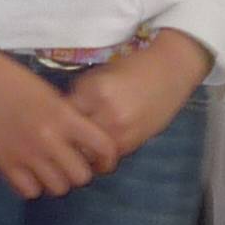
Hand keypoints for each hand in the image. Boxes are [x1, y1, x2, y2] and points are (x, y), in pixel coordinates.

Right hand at [0, 44, 116, 198]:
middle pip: (81, 176)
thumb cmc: (12, 79)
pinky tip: (28, 171)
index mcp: (64, 116)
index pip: (103, 147)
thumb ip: (67, 118)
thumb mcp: (49, 94)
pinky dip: (32, 185)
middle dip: (80, 172)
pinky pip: (29, 191)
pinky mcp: (4, 164)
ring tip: (49, 168)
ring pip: (58, 188)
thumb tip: (82, 142)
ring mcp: (26, 155)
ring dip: (56, 180)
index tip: (103, 160)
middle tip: (71, 164)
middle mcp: (49, 139)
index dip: (108, 158)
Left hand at [67, 31, 207, 160]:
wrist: (171, 71)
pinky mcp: (134, 142)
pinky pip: (108, 158)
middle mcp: (107, 113)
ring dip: (82, 152)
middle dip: (66, 140)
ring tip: (79, 148)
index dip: (56, 118)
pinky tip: (99, 150)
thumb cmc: (134, 66)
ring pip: (89, 153)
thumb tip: (62, 114)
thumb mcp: (101, 74)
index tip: (53, 121)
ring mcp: (121, 130)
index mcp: (95, 90)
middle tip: (62, 140)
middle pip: (73, 137)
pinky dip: (100, 157)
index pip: (62, 113)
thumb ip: (83, 93)